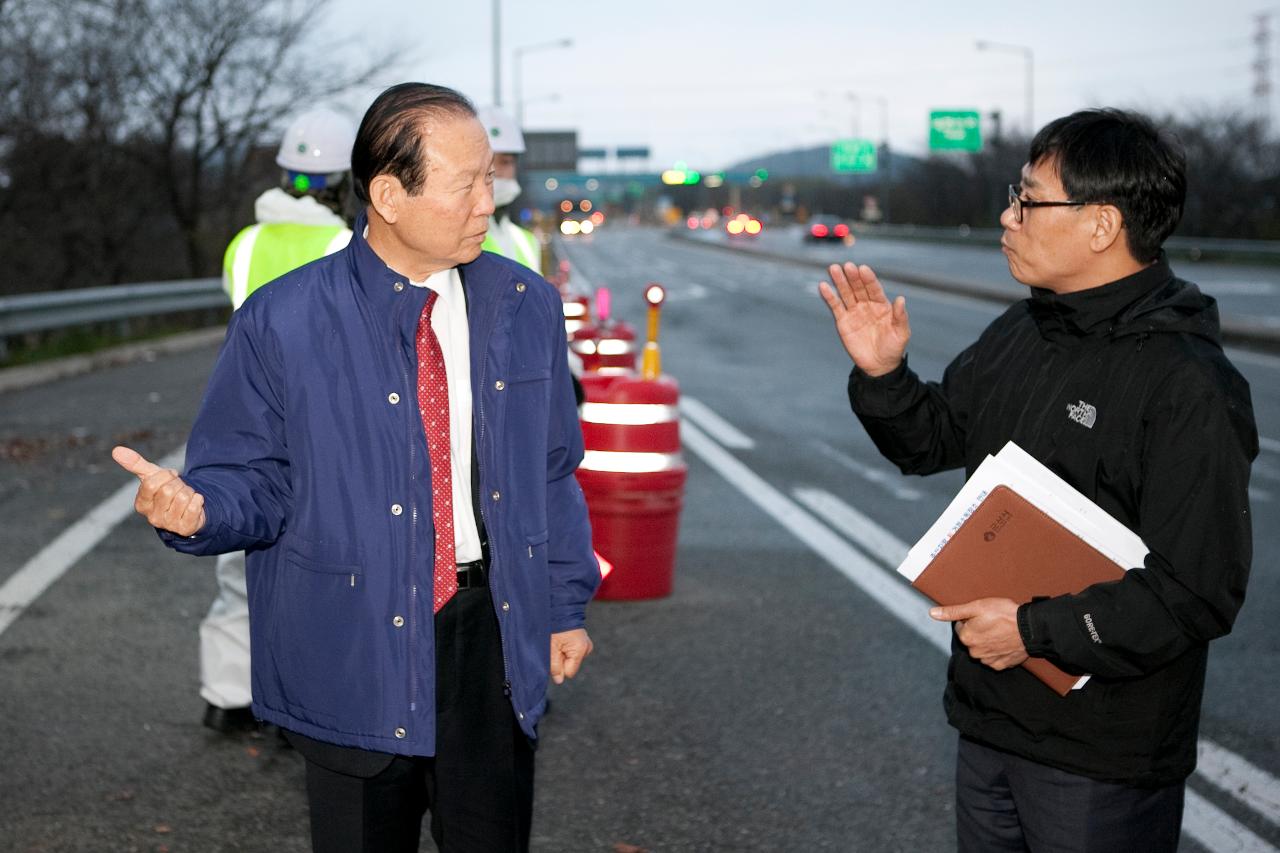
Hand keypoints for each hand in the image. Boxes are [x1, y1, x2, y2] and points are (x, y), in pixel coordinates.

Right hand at [111, 445, 205, 535]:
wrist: (189, 509)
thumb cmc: (167, 490)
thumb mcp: (152, 476)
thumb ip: (135, 464)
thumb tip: (116, 450)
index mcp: (141, 504)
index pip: (151, 483)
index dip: (165, 475)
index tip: (170, 477)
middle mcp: (152, 517)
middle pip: (168, 490)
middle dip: (178, 484)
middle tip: (179, 489)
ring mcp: (168, 524)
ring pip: (183, 497)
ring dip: (189, 492)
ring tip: (185, 497)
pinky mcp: (185, 528)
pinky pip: (194, 507)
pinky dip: (197, 500)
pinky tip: (194, 503)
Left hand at [549, 628, 592, 683]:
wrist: (559, 608)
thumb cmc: (553, 626)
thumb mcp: (550, 648)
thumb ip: (555, 666)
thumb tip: (559, 681)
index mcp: (580, 650)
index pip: (569, 672)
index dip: (559, 667)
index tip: (553, 654)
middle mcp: (586, 648)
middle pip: (571, 665)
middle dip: (561, 659)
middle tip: (554, 646)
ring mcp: (586, 643)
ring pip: (571, 658)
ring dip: (562, 653)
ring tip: (558, 640)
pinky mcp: (583, 641)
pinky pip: (573, 651)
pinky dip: (566, 648)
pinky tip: (562, 639)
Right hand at [818, 261, 909, 375]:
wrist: (879, 366)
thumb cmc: (893, 348)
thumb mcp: (901, 332)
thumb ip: (900, 316)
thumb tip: (901, 299)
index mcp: (882, 305)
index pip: (874, 288)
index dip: (868, 279)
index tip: (863, 269)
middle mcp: (867, 305)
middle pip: (858, 288)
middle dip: (853, 277)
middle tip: (847, 266)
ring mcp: (854, 312)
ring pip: (846, 293)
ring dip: (840, 281)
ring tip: (833, 269)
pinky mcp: (843, 322)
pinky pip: (835, 306)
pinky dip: (829, 296)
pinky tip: (824, 286)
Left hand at [930, 598, 1027, 670]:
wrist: (1030, 628)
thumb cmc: (1004, 614)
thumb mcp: (976, 607)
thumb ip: (953, 611)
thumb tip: (932, 613)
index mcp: (966, 638)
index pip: (961, 627)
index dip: (971, 619)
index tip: (982, 616)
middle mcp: (974, 652)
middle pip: (971, 639)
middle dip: (978, 631)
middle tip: (992, 623)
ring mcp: (988, 660)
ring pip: (982, 649)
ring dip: (987, 642)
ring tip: (1000, 632)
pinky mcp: (1001, 665)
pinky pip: (994, 658)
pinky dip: (998, 651)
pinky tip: (1005, 642)